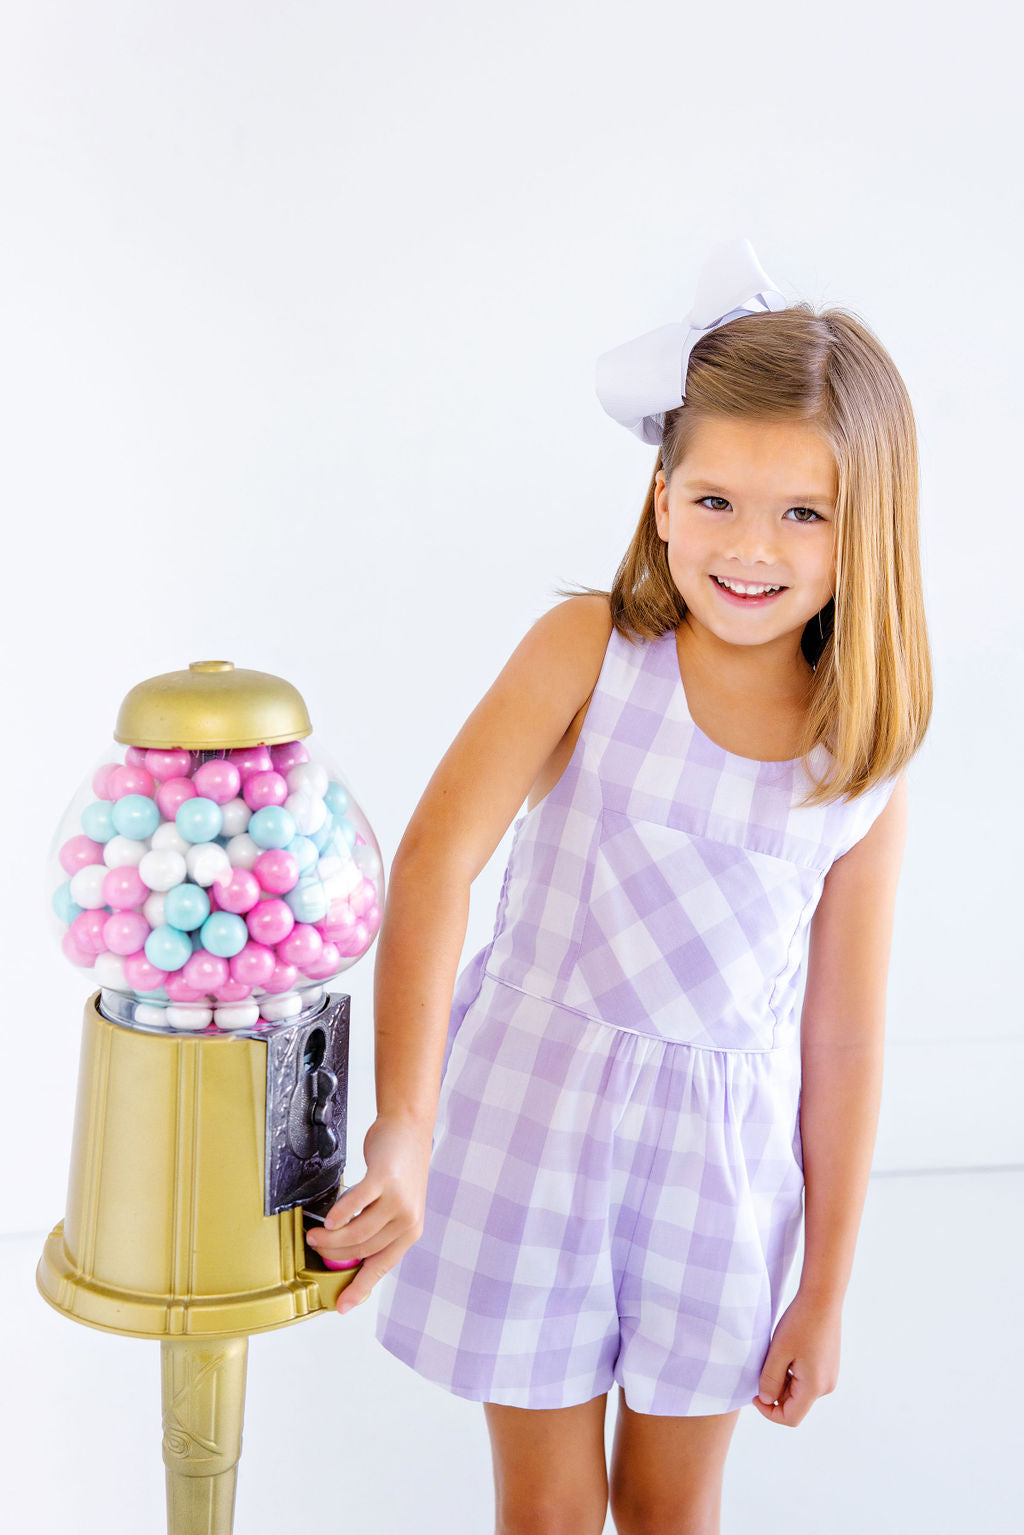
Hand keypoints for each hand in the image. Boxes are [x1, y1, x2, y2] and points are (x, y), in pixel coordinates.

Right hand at [306, 1113, 432, 1314]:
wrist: (409, 1130)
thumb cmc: (399, 1169)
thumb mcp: (398, 1206)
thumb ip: (380, 1229)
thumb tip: (350, 1254)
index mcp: (410, 1232)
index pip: (381, 1267)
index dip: (359, 1288)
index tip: (342, 1306)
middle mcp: (407, 1219)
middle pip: (362, 1249)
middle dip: (333, 1253)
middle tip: (314, 1246)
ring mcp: (398, 1199)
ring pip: (357, 1231)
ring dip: (330, 1236)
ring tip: (315, 1233)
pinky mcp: (384, 1178)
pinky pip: (357, 1202)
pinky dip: (339, 1213)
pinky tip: (328, 1218)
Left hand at [752, 1289, 841, 1425]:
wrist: (823, 1298)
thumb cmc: (800, 1322)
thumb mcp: (779, 1351)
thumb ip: (771, 1380)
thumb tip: (767, 1400)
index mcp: (815, 1387)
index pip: (790, 1417)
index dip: (769, 1412)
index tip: (754, 1394)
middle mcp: (826, 1386)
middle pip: (795, 1404)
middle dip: (775, 1391)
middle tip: (764, 1365)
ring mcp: (829, 1376)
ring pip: (800, 1391)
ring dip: (783, 1380)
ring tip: (777, 1354)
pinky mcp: (829, 1366)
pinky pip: (807, 1379)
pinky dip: (792, 1372)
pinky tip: (788, 1350)